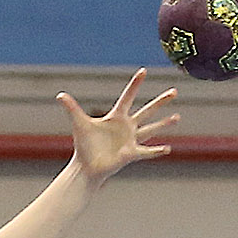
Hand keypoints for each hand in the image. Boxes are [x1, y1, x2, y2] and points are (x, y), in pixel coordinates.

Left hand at [58, 71, 178, 183]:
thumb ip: (72, 108)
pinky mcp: (131, 153)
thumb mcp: (79, 124)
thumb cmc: (84, 145)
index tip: (144, 70)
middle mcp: (127, 126)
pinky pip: (146, 151)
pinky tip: (168, 148)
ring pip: (151, 129)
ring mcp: (131, 139)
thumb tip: (60, 94)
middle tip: (175, 91)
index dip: (135, 84)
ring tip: (177, 117)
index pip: (128, 97)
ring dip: (164, 123)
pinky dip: (156, 151)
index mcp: (116, 117)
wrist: (86, 166)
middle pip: (147, 110)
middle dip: (161, 101)